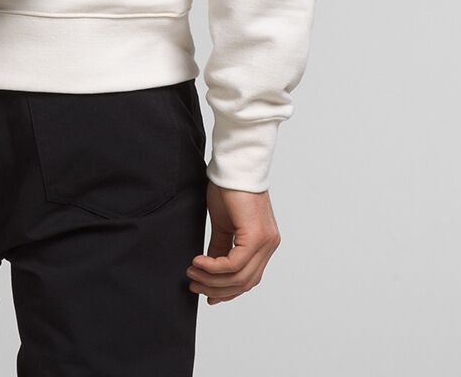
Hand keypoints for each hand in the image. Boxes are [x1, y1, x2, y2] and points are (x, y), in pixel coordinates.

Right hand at [186, 181, 281, 303]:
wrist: (234, 165)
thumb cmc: (229, 188)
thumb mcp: (223, 224)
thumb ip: (220, 248)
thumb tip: (210, 270)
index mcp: (263, 243)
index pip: (248, 278)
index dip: (227, 291)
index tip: (206, 294)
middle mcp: (269, 245)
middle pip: (244, 282)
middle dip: (216, 288)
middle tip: (194, 285)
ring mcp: (266, 242)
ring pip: (240, 277)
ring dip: (212, 279)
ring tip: (192, 273)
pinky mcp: (257, 236)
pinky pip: (235, 263)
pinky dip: (214, 267)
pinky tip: (198, 262)